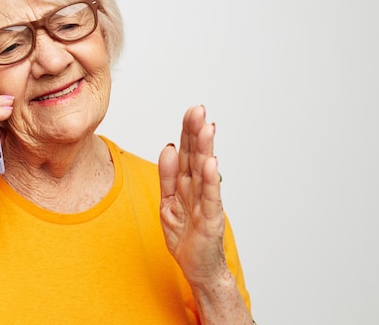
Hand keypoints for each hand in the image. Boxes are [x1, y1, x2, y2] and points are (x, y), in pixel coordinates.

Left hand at [158, 105, 226, 286]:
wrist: (198, 267)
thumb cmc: (186, 236)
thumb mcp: (168, 202)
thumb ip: (167, 176)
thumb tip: (167, 148)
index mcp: (185, 183)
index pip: (186, 152)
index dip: (188, 132)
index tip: (191, 111)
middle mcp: (197, 189)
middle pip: (196, 156)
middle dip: (196, 133)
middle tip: (198, 110)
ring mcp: (205, 202)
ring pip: (204, 172)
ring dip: (205, 150)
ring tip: (206, 128)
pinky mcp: (211, 219)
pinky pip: (209, 197)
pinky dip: (210, 180)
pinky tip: (212, 163)